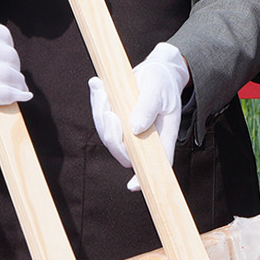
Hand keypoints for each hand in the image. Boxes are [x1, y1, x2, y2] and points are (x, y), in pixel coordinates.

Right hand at [0, 19, 30, 112]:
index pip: (3, 36)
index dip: (8, 48)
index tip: (6, 57)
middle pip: (10, 57)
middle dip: (13, 67)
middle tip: (12, 76)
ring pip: (10, 75)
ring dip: (17, 83)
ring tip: (18, 88)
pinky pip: (1, 93)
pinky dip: (14, 95)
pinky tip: (20, 97)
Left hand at [90, 41, 190, 186]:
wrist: (155, 74)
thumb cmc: (162, 83)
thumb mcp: (158, 90)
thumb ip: (148, 107)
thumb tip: (135, 128)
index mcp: (162, 137)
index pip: (155, 163)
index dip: (143, 177)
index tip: (133, 185)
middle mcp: (143, 140)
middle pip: (123, 151)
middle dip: (111, 133)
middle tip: (109, 106)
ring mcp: (127, 133)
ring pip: (108, 136)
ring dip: (101, 113)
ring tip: (102, 89)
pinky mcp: (116, 124)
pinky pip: (101, 121)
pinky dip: (97, 103)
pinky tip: (98, 85)